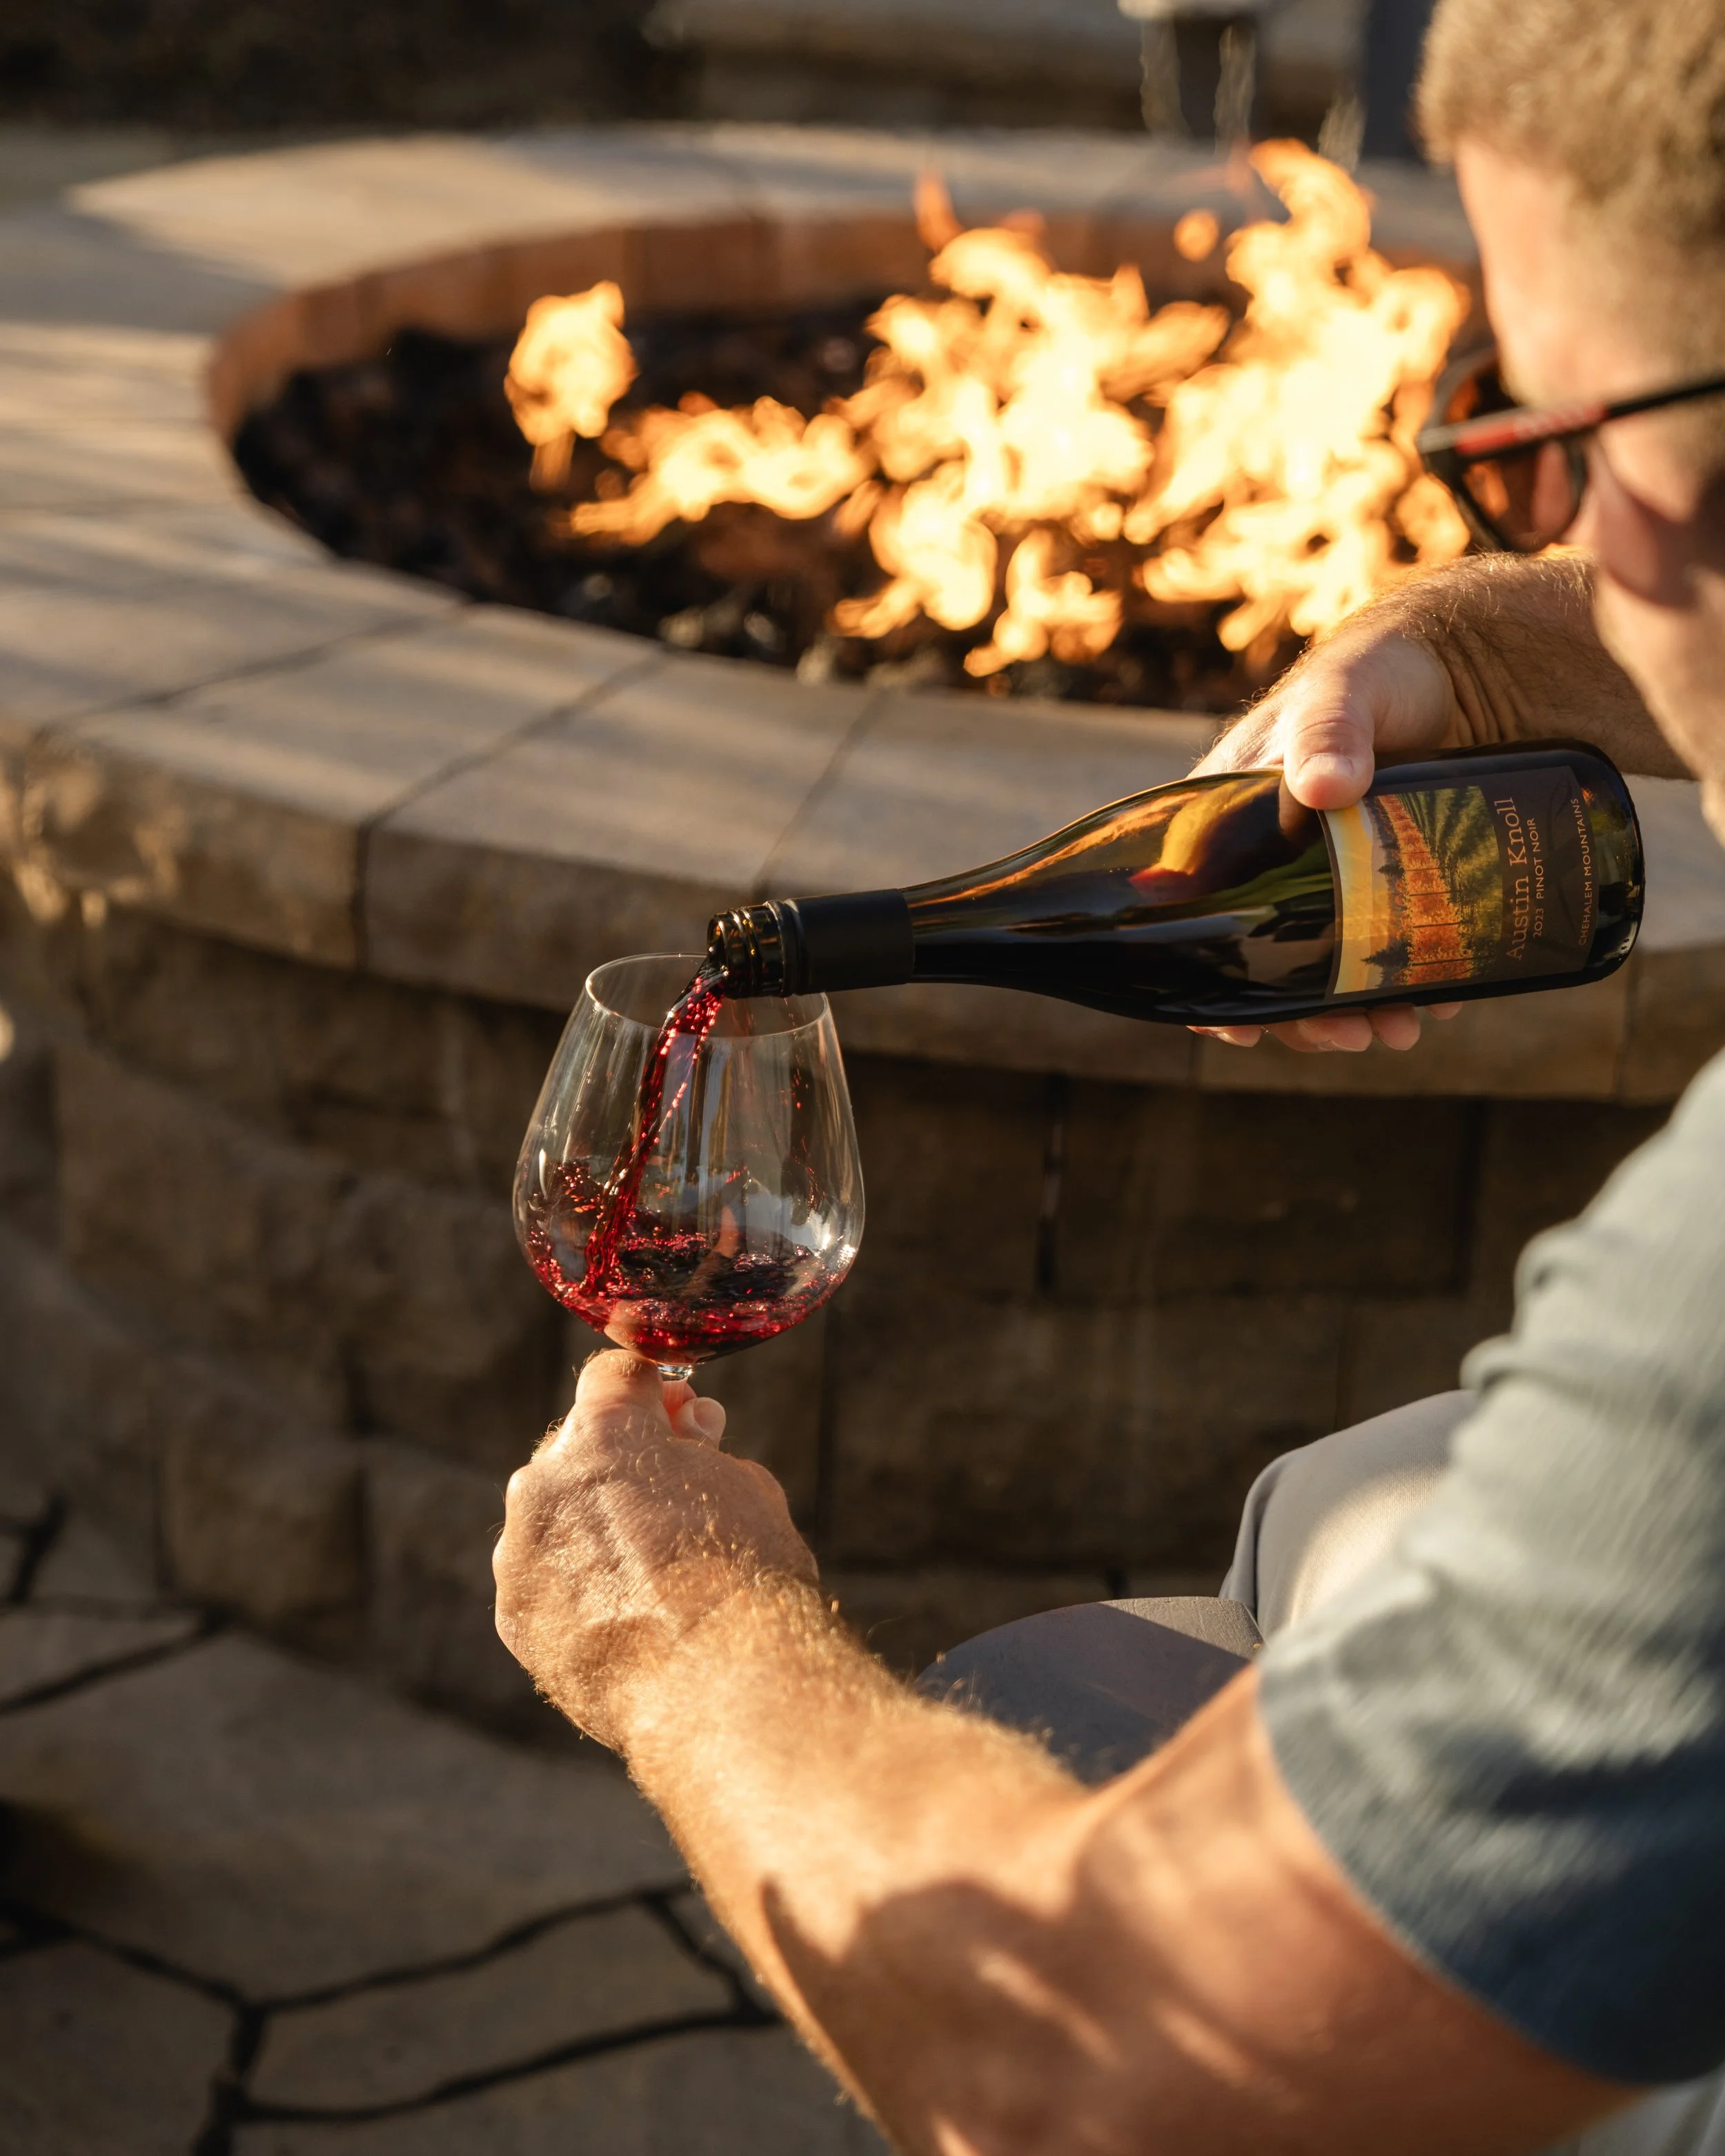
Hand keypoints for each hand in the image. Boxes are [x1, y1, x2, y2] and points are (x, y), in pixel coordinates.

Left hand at [494, 1350, 818, 1751]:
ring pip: (553, 1515)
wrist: (717, 1684)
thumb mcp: (746, 1485)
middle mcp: (543, 1479)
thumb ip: (700, 1450)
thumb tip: (685, 1438)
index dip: (654, 1393)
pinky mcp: (513, 1613)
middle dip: (621, 1460)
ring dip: (592, 1525)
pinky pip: (542, 1577)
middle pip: (577, 1447)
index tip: (681, 1418)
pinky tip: (624, 1616)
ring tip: (652, 1573)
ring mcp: (520, 1550)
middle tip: (673, 1494)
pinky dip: (574, 1585)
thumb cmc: (744, 1576)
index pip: (614, 1375)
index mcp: (603, 1431)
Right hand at [1189, 606, 1467, 1052]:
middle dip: (1303, 1014)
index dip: (1210, 983)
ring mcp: (1338, 881)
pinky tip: (1440, 996)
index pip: (1198, 915)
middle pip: (1269, 960)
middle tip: (1349, 1036)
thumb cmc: (1376, 672)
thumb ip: (1327, 730)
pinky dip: (1409, 981)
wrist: (1467, 666)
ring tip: (1396, 1030)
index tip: (1239, 1028)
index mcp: (1232, 825)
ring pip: (1331, 966)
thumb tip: (1323, 787)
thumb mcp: (1342, 694)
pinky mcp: (1394, 885)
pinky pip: (1390, 948)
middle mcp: (1275, 864)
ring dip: (1357, 1010)